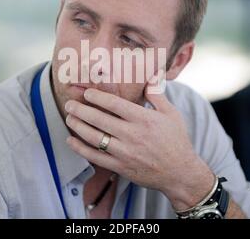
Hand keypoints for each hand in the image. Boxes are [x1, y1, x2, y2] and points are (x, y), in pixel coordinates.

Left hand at [64, 80, 214, 209]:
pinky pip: (95, 157)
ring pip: (94, 137)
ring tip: (69, 117)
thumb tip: (151, 75)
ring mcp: (125, 152)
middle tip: (70, 103)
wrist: (180, 173)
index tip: (86, 93)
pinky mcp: (120, 167)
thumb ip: (157, 94)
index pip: (114, 104)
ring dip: (78, 126)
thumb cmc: (176, 140)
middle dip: (81, 110)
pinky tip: (71, 140)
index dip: (97, 97)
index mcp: (143, 119)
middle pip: (99, 119)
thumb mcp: (171, 113)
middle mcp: (132, 135)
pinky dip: (80, 148)